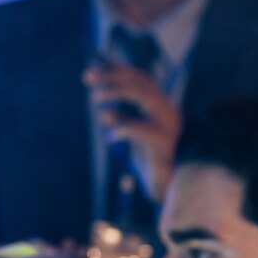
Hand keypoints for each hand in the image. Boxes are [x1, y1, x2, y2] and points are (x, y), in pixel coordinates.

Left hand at [84, 62, 181, 200]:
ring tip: (95, 99)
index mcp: (162, 106)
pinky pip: (138, 126)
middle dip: (111, 76)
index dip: (115, 70)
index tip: (91, 72)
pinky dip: (120, 126)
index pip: (140, 77)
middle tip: (87, 78)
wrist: (171, 187)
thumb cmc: (151, 161)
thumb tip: (102, 108)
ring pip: (142, 94)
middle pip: (140, 81)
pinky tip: (112, 137)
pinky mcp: (163, 142)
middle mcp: (168, 110)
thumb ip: (123, 119)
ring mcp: (168, 124)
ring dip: (115, 91)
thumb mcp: (134, 135)